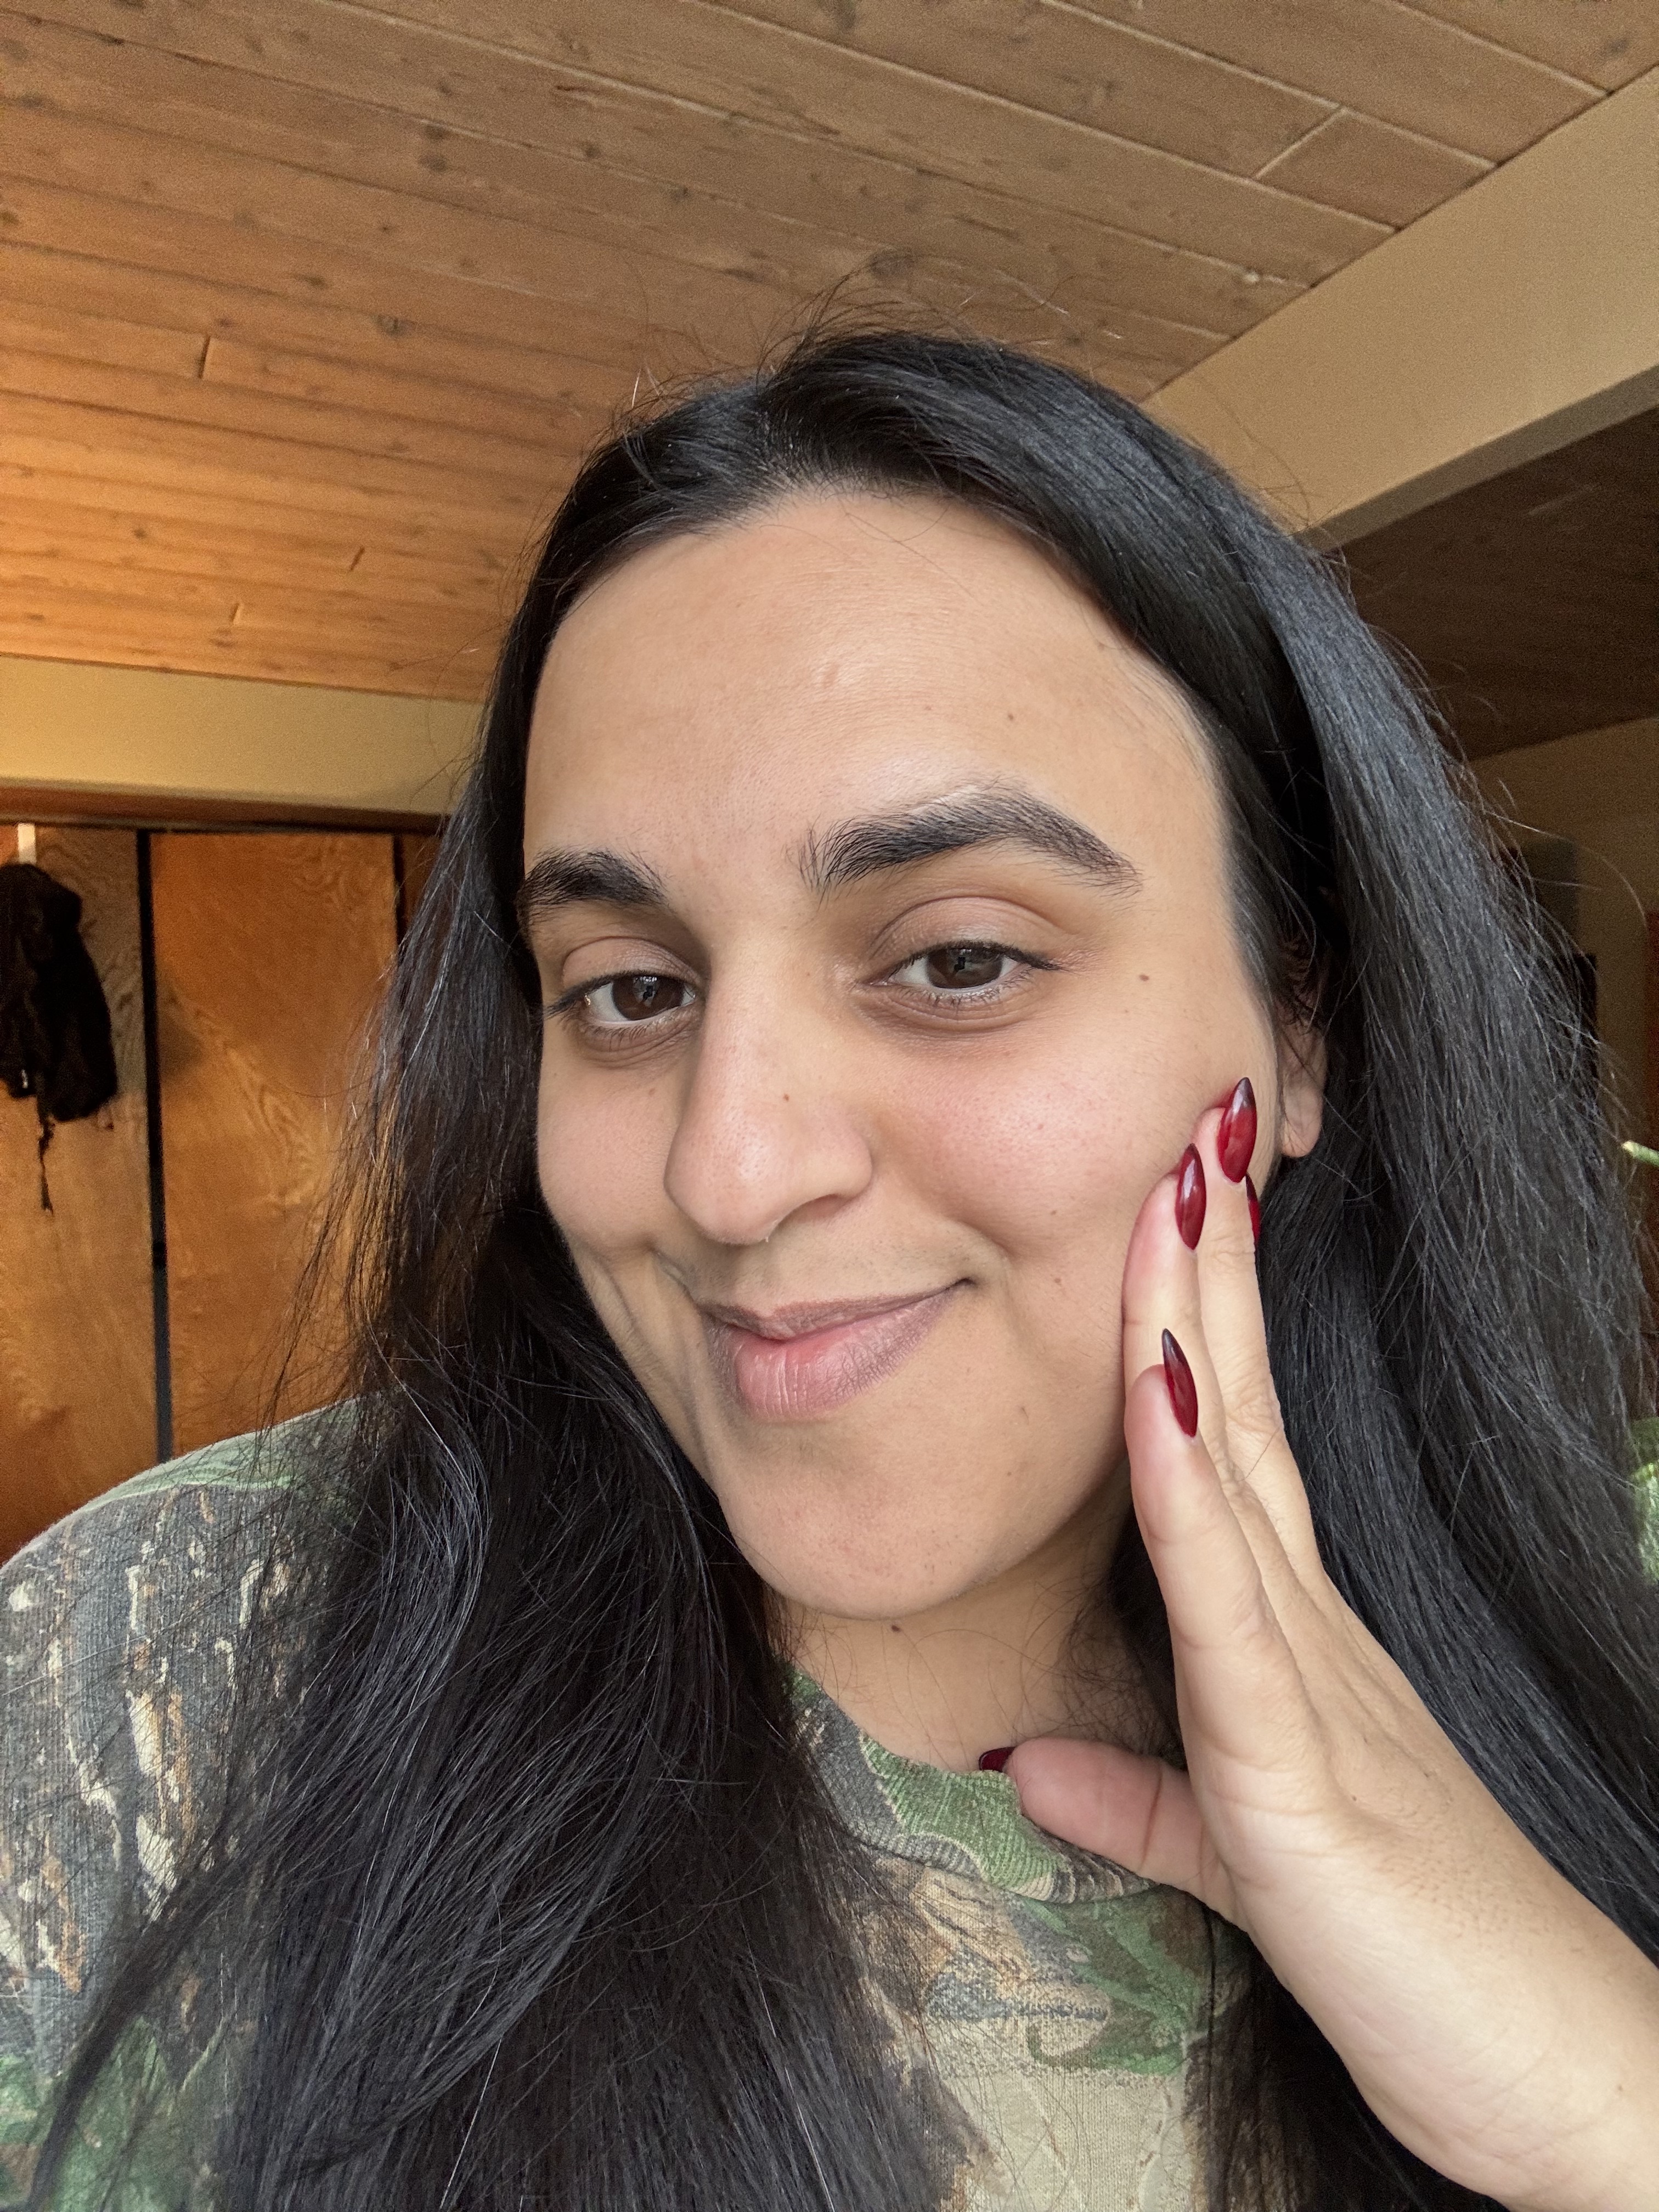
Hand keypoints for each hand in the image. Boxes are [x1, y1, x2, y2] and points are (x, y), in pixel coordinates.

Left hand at [1005, 1083, 1658, 2211]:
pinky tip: (1157, 1383)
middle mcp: (1309, 1628)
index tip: (1176, 1205)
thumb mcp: (1247, 1862)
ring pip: (1232, 1465)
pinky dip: (1182, 1483)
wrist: (1544, 2080)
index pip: (1231, 1445)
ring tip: (1176, 1185)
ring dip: (1194, 1318)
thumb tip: (1026, 1766)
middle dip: (1205, 1264)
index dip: (1200, 1320)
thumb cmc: (1416, 1960)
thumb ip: (1142, 1806)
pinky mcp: (1299, 1763)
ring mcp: (1310, 1680)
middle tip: (1188, 1124)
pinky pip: (1227, 1597)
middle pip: (1236, 1410)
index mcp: (1293, 1641)